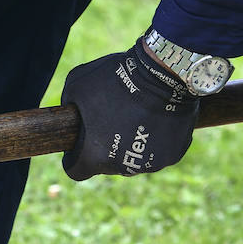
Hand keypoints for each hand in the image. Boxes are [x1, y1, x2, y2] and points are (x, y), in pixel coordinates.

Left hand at [61, 38, 197, 180]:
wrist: (164, 72)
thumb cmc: (115, 78)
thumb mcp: (76, 86)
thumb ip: (69, 107)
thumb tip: (70, 115)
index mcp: (93, 157)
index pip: (77, 171)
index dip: (75, 158)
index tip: (79, 144)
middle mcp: (121, 167)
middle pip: (106, 166)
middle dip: (104, 149)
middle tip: (111, 123)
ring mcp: (150, 163)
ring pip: (133, 160)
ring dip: (130, 146)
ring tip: (134, 119)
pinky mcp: (173, 155)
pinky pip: (158, 152)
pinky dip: (155, 141)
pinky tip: (155, 121)